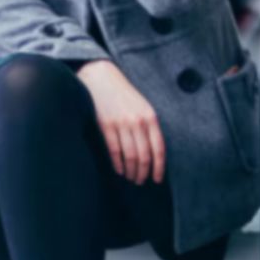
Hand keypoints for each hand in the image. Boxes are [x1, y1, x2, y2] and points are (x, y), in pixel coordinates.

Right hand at [76, 59, 165, 184]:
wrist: (101, 77)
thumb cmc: (123, 94)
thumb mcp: (142, 106)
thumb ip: (149, 126)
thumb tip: (153, 152)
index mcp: (150, 117)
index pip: (159, 148)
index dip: (159, 167)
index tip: (157, 179)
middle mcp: (138, 121)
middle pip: (144, 155)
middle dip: (144, 172)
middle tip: (141, 181)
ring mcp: (121, 123)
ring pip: (130, 156)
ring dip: (131, 171)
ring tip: (131, 178)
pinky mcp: (106, 125)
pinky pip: (115, 151)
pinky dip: (118, 164)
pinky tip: (119, 170)